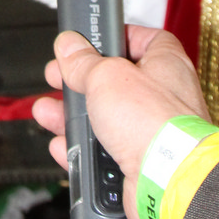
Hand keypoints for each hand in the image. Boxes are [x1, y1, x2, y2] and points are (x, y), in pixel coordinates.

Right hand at [30, 26, 207, 218]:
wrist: (168, 180)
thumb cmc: (154, 123)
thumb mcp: (106, 77)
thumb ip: (83, 61)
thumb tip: (69, 46)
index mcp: (165, 64)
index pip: (143, 39)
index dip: (115, 38)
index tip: (89, 41)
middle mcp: (162, 97)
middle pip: (115, 82)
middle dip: (80, 82)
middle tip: (59, 79)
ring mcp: (151, 131)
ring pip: (106, 120)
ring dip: (73, 118)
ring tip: (49, 114)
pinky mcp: (140, 161)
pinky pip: (104, 153)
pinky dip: (83, 151)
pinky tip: (65, 146)